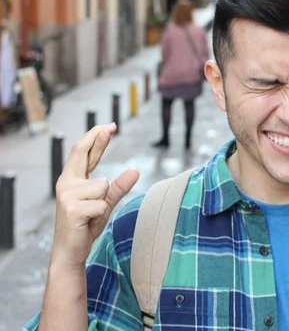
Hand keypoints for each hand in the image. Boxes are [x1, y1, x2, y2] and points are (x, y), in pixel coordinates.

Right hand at [50, 123, 139, 267]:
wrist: (71, 251)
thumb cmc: (86, 225)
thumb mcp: (105, 202)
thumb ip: (119, 186)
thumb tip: (135, 170)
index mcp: (72, 180)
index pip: (83, 153)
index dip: (95, 138)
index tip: (109, 126)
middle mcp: (66, 183)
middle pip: (83, 154)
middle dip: (98, 139)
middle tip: (111, 125)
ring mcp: (67, 195)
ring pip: (103, 185)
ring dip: (103, 202)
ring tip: (91, 215)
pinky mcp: (72, 208)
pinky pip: (101, 203)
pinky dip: (101, 213)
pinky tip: (88, 222)